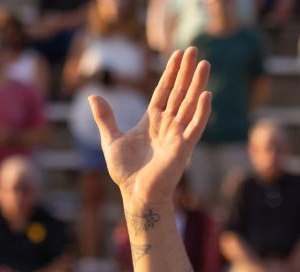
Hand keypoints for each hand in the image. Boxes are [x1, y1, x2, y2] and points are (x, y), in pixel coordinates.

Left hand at [89, 47, 209, 204]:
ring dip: (197, 84)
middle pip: (179, 92)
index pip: (164, 91)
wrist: (135, 195)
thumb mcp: (110, 140)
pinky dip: (201, 112)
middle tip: (194, 49)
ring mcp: (176, 135)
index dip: (170, 73)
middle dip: (186, 71)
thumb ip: (105, 118)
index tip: (177, 55)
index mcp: (152, 121)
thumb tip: (93, 96)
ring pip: (189, 105)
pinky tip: (205, 94)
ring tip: (204, 64)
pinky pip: (195, 127)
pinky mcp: (182, 148)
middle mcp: (167, 125)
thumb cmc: (126, 172)